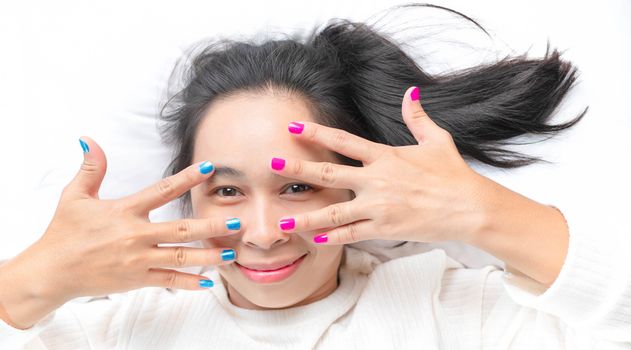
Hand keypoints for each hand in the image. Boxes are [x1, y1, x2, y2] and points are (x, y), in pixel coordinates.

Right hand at [7, 137, 238, 302]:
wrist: (51, 272)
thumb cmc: (64, 233)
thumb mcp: (74, 196)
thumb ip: (90, 169)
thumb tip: (90, 140)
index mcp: (124, 211)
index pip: (161, 191)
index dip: (186, 178)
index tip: (209, 169)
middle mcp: (135, 235)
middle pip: (182, 229)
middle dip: (211, 226)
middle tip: (237, 223)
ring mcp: (138, 260)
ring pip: (180, 257)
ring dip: (208, 256)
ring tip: (231, 253)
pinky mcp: (137, 279)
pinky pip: (168, 281)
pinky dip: (189, 282)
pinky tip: (209, 282)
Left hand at [271, 86, 490, 244]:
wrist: (470, 208)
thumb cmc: (453, 174)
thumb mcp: (437, 140)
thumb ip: (417, 117)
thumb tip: (411, 92)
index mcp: (385, 157)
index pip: (343, 141)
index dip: (316, 134)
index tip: (293, 128)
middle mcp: (377, 181)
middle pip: (329, 174)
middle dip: (298, 169)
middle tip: (272, 165)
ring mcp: (379, 207)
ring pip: (334, 211)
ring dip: (306, 215)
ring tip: (282, 219)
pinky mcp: (385, 228)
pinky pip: (352, 234)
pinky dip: (332, 237)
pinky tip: (314, 239)